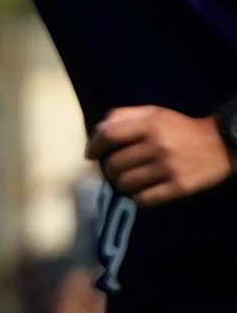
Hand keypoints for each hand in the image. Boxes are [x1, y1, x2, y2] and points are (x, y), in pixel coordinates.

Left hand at [90, 105, 234, 206]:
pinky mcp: (179, 187)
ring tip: (129, 180)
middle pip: (114, 164)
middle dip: (109, 169)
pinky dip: (138, 198)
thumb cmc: (181, 128)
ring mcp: (169, 168)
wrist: (221, 144)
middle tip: (114, 170)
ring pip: (126, 184)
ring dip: (122, 184)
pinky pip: (144, 199)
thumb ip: (124, 116)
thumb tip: (97, 132)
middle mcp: (158, 146)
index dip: (94, 147)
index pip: (109, 136)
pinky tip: (143, 191)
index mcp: (150, 125)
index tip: (90, 155)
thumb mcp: (155, 113)